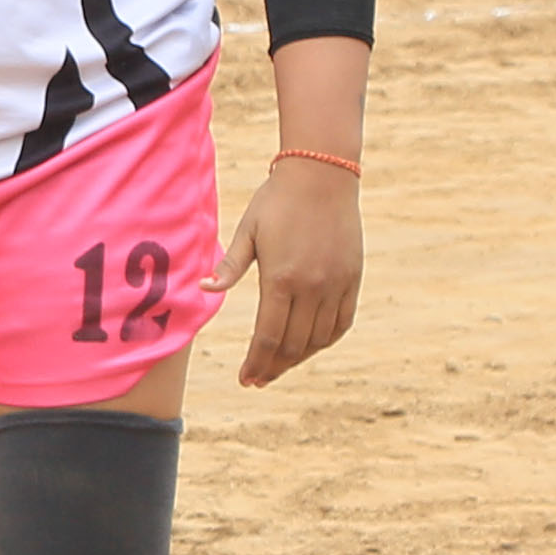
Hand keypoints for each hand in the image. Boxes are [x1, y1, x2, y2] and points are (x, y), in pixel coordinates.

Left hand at [224, 148, 358, 382]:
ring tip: (279, 365)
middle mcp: (312, 287)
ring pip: (317, 339)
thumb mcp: (247, 232)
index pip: (267, 338)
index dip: (255, 363)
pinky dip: (324, 340)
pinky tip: (309, 346)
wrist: (322, 175)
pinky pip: (341, 323)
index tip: (245, 379)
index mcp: (281, 279)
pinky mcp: (353, 279)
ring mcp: (336, 285)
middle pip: (292, 345)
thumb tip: (202, 290)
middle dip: (273, 367)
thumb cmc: (276, 201)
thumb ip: (228, 267)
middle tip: (258, 378)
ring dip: (297, 358)